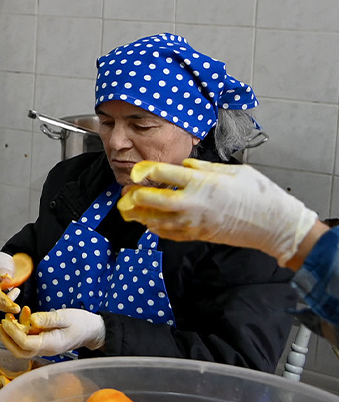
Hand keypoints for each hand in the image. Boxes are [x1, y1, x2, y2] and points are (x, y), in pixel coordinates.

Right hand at [0, 252, 20, 313]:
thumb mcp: (3, 261)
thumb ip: (5, 270)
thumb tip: (7, 280)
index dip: (0, 295)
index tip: (10, 303)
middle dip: (4, 304)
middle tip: (16, 308)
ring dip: (5, 303)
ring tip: (15, 292)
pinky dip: (2, 304)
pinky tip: (9, 298)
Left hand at [0, 308, 105, 358]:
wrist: (92, 331)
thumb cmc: (81, 323)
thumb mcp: (66, 316)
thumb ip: (48, 319)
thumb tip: (31, 320)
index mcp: (51, 344)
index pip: (25, 344)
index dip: (13, 333)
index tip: (5, 321)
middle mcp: (45, 349)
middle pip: (19, 351)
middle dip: (6, 339)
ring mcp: (44, 347)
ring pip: (21, 348)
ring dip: (10, 336)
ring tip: (5, 321)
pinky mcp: (43, 342)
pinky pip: (27, 341)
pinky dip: (19, 332)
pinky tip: (19, 320)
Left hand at [123, 159, 317, 265]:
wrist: (275, 225)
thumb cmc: (260, 195)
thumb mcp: (235, 171)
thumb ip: (206, 167)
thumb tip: (186, 166)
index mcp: (202, 182)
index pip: (163, 174)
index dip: (144, 171)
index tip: (136, 171)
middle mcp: (193, 203)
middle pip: (152, 199)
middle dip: (135, 196)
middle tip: (127, 193)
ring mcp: (194, 222)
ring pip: (157, 220)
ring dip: (140, 215)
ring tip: (129, 210)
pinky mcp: (198, 235)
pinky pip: (169, 234)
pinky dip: (156, 229)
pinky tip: (149, 224)